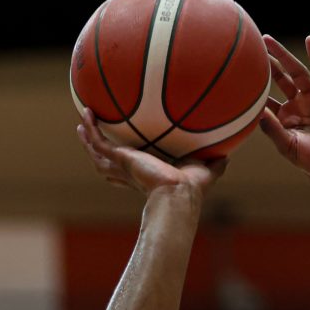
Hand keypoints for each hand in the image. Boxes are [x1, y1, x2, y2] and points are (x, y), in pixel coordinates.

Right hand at [77, 109, 227, 196]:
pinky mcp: (121, 159)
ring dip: (88, 140)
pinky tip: (86, 115)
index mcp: (147, 177)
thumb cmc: (191, 189)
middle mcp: (132, 173)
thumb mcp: (205, 171)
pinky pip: (99, 142)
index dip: (123, 166)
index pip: (130, 173)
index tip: (121, 156)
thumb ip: (214, 165)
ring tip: (81, 126)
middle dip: (98, 154)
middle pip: (108, 166)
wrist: (179, 194)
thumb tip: (228, 157)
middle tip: (91, 139)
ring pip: (98, 155)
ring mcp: (124, 167)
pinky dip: (91, 129)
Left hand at [259, 35, 309, 182]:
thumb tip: (255, 111)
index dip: (255, 86)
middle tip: (253, 45)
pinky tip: (309, 41)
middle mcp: (298, 107)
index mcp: (285, 119)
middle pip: (280, 79)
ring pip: (297, 73)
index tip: (240, 71)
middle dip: (268, 63)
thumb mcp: (288, 146)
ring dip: (284, 56)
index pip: (266, 98)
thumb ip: (272, 128)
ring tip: (268, 41)